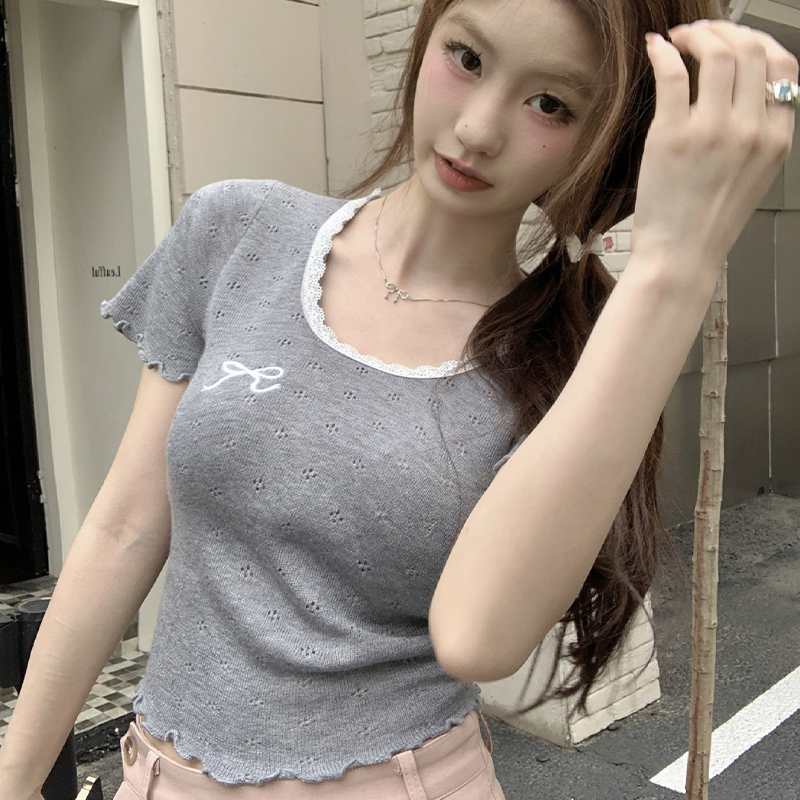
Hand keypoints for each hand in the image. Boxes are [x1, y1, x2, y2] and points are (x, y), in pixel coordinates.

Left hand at [631, 19, 796, 284]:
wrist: (679, 256)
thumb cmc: (707, 223)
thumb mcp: (752, 177)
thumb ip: (758, 135)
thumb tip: (742, 93)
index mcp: (777, 139)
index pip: (783, 67)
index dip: (757, 42)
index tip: (734, 40)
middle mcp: (751, 130)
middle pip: (751, 51)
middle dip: (725, 31)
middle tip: (700, 32)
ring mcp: (712, 131)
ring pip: (718, 54)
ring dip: (697, 35)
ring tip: (678, 38)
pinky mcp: (671, 136)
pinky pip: (673, 75)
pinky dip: (663, 53)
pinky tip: (656, 48)